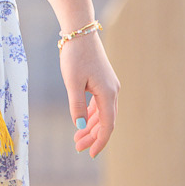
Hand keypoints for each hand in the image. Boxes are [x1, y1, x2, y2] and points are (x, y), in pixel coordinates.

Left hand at [60, 32, 119, 158]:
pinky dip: (92, 115)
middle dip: (93, 136)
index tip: (90, 153)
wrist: (80, 32)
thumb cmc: (75, 56)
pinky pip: (100, 104)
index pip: (108, 125)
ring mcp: (109, 86)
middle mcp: (112, 91)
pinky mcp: (103, 81)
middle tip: (78, 147)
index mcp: (108, 93)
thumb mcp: (72, 82)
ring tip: (78, 138)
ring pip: (103, 113)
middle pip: (106, 121)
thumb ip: (76, 105)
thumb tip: (80, 126)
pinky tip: (82, 121)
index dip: (100, 141)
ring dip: (92, 127)